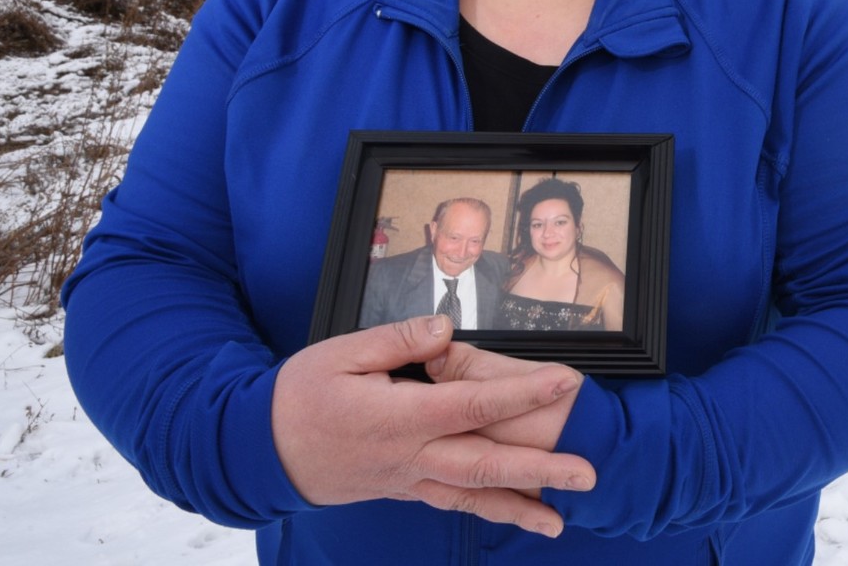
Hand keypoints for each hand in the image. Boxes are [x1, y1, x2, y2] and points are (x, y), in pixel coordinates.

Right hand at [271, 315, 594, 536]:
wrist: (261, 453)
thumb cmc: (297, 400)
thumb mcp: (341, 354)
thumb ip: (400, 339)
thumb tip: (446, 327)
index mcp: (400, 417)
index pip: (475, 404)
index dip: (524, 393)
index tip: (565, 381)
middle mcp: (412, 455)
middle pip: (486, 464)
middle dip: (540, 469)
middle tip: (586, 472)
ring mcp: (409, 478)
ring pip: (473, 495)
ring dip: (520, 507)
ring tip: (560, 518)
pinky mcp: (404, 489)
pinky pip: (453, 503)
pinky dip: (487, 511)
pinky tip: (514, 517)